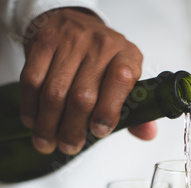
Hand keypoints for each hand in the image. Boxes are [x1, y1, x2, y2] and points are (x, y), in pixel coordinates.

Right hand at [20, 8, 156, 154]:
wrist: (78, 24)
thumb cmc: (104, 62)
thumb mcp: (125, 81)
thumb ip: (137, 111)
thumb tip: (147, 134)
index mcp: (127, 56)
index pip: (121, 81)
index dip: (108, 111)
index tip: (98, 132)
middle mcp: (101, 46)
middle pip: (82, 96)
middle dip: (73, 130)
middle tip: (69, 147)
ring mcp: (71, 41)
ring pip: (55, 92)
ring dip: (49, 125)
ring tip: (48, 142)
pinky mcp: (44, 41)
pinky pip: (32, 80)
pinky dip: (31, 107)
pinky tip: (34, 121)